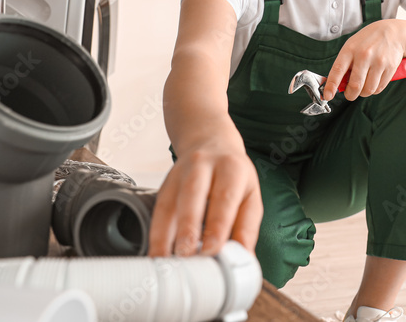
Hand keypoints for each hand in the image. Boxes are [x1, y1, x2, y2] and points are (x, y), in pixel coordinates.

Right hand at [148, 125, 261, 257]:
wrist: (211, 143)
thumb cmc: (233, 176)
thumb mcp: (249, 195)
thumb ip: (246, 227)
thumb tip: (243, 259)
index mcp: (231, 169)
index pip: (225, 198)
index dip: (217, 226)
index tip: (212, 250)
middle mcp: (203, 166)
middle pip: (193, 194)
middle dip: (188, 227)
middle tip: (187, 254)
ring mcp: (180, 173)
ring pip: (170, 203)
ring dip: (166, 235)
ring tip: (167, 261)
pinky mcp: (164, 184)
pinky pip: (157, 210)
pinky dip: (156, 235)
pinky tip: (157, 254)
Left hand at [323, 20, 404, 101]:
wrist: (392, 32)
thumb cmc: (368, 40)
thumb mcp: (352, 46)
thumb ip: (344, 64)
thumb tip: (338, 85)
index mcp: (350, 49)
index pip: (338, 70)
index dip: (331, 85)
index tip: (327, 95)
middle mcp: (364, 55)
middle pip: (355, 85)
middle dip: (350, 94)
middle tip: (350, 93)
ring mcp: (379, 61)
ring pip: (368, 90)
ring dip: (363, 93)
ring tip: (363, 84)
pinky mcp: (390, 67)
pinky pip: (379, 88)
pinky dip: (374, 89)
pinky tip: (373, 80)